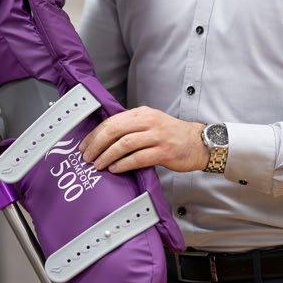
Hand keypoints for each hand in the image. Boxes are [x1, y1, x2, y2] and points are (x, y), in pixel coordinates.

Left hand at [79, 107, 208, 173]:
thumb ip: (131, 126)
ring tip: (98, 164)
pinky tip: (115, 169)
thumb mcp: (150, 122)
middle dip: (97, 144)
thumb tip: (103, 137)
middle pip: (115, 130)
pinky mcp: (164, 152)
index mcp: (142, 113)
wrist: (198, 142)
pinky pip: (138, 158)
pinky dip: (123, 164)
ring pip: (125, 144)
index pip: (112, 120)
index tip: (84, 144)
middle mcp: (148, 122)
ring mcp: (157, 136)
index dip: (95, 133)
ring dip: (107, 155)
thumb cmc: (171, 134)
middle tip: (87, 156)